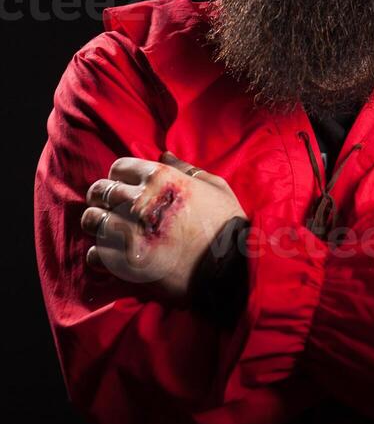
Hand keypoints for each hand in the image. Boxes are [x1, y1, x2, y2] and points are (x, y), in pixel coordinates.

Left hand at [81, 152, 246, 300]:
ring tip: (106, 231)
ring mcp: (131, 232)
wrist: (231, 269)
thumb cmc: (226, 225)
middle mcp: (140, 200)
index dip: (119, 177)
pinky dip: (99, 254)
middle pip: (100, 191)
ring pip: (92, 220)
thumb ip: (185, 168)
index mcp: (161, 177)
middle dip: (101, 198)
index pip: (119, 167)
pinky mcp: (126, 262)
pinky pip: (95, 252)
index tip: (123, 187)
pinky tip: (110, 255)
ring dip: (97, 224)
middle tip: (108, 209)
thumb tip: (163, 155)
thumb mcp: (214, 186)